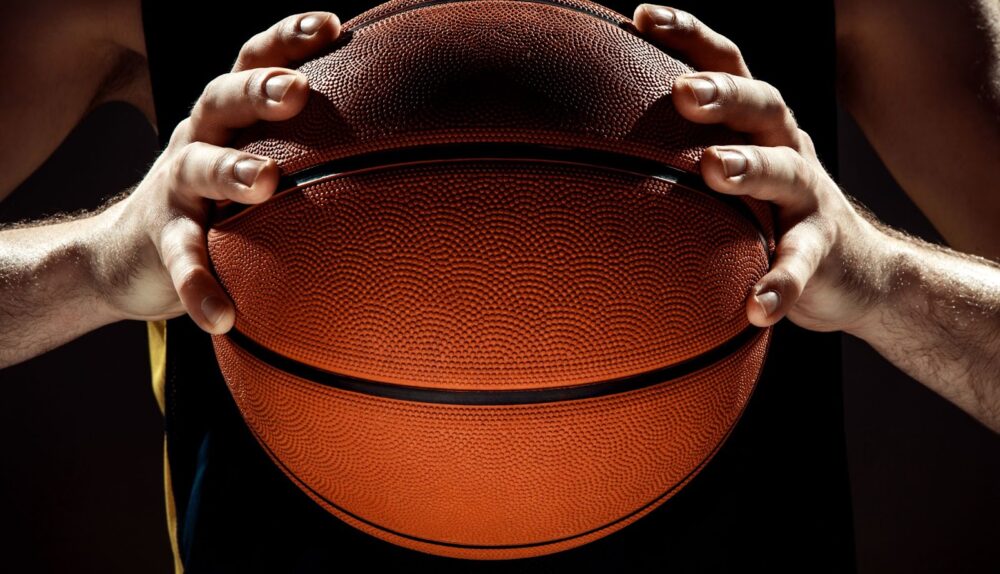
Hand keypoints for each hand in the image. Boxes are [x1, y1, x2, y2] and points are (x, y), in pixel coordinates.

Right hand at [95, 12, 340, 333]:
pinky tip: (222, 316)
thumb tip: (406, 151)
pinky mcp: (159, 240)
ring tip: (264, 183)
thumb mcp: (255, 162)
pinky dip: (198, 284)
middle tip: (297, 91)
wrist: (129, 253)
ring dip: (229, 171)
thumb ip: (307, 151)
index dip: (288, 38)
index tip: (334, 26)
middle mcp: (199, 138)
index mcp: (231, 117)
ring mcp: (175, 188)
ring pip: (196, 168)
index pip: (254, 61)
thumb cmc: (220, 203)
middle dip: (258, 89)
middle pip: (221, 98)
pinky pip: (180, 259)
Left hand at [633, 4, 891, 334]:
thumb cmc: (767, 212)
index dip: (690, 35)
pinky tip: (756, 306)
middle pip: (762, 103)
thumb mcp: (731, 172)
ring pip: (787, 172)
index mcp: (755, 124)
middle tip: (680, 93)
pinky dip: (780, 282)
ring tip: (716, 170)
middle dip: (722, 94)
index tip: (643, 17)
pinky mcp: (824, 251)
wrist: (857, 270)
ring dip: (752, 167)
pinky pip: (802, 263)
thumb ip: (679, 153)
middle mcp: (786, 146)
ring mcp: (810, 197)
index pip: (725, 64)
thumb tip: (583, 147)